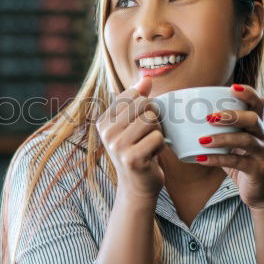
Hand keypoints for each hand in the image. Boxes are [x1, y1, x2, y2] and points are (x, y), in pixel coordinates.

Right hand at [96, 76, 165, 200]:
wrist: (138, 186)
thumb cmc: (139, 151)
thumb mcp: (135, 123)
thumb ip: (138, 99)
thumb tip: (146, 77)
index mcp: (103, 121)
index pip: (132, 95)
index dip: (144, 107)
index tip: (139, 126)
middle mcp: (106, 132)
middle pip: (143, 105)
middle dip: (153, 119)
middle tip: (147, 137)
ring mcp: (117, 146)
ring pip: (151, 120)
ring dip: (158, 132)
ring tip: (149, 145)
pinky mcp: (132, 158)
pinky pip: (158, 137)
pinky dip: (160, 146)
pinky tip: (151, 156)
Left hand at [196, 84, 263, 209]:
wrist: (258, 191)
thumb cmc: (240, 161)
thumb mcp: (232, 143)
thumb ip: (218, 130)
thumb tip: (182, 119)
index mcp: (257, 125)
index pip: (258, 103)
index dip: (248, 93)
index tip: (231, 87)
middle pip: (253, 119)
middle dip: (232, 116)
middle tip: (210, 117)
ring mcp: (263, 153)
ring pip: (246, 141)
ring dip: (222, 138)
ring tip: (202, 140)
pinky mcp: (257, 170)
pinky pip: (238, 162)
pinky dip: (218, 159)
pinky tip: (201, 159)